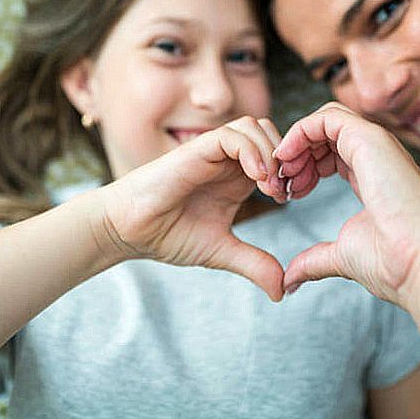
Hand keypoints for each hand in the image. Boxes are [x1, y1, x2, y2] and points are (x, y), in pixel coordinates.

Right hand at [98, 116, 287, 301]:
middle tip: (285, 191)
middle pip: (271, 133)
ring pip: (255, 127)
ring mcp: (212, 152)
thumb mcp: (222, 252)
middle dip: (287, 157)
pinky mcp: (196, 150)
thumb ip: (253, 264)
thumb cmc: (168, 235)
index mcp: (238, 177)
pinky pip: (231, 135)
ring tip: (270, 188)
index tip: (291, 200)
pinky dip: (251, 151)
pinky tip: (256, 180)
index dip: (290, 171)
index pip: (277, 154)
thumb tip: (282, 291)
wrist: (128, 231)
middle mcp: (228, 160)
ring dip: (271, 152)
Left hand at [273, 103, 419, 307]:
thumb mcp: (342, 255)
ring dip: (295, 143)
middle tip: (279, 184)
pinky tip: (286, 157)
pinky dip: (300, 131)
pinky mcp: (370, 139)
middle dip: (296, 154)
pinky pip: (327, 117)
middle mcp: (376, 155)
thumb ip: (315, 260)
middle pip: (325, 133)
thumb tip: (289, 280)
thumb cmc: (394, 263)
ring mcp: (375, 144)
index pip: (331, 153)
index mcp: (372, 175)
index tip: (287, 195)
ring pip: (325, 119)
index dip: (304, 167)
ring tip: (283, 175)